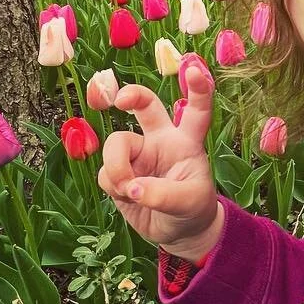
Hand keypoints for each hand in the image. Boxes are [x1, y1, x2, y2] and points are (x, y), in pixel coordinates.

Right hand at [98, 64, 223, 262]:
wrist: (178, 233)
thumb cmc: (193, 209)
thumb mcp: (189, 202)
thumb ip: (163, 194)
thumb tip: (131, 188)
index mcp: (186, 141)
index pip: (196, 110)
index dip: (198, 89)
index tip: (192, 70)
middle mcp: (160, 140)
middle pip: (145, 105)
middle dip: (132, 95)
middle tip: (120, 100)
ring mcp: (137, 154)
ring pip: (115, 143)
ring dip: (117, 168)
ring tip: (129, 191)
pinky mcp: (118, 172)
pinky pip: (105, 171)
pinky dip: (113, 186)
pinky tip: (127, 197)